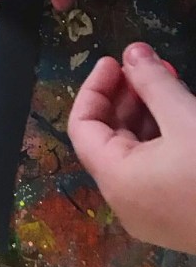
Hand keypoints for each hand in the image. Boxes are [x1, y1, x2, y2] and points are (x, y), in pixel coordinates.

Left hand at [68, 43, 195, 252]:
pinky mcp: (177, 215)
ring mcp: (152, 212)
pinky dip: (162, 136)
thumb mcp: (187, 120)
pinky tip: (180, 110)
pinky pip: (155, 167)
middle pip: (107, 136)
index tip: (114, 61)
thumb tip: (133, 51)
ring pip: (135, 150)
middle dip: (125, 95)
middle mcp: (125, 201)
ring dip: (146, 112)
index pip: (81, 126)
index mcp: (115, 179)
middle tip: (145, 65)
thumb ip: (155, 83)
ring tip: (167, 78)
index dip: (94, 88)